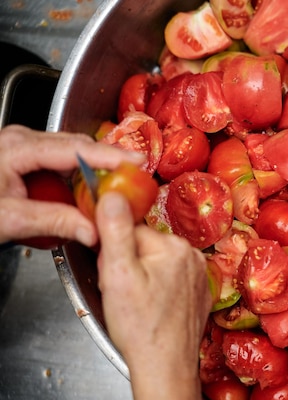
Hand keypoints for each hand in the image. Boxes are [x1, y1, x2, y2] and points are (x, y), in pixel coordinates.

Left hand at [0, 125, 143, 245]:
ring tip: (116, 185)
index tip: (136, 161)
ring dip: (93, 170)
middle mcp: (21, 139)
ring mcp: (22, 145)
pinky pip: (60, 161)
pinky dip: (77, 175)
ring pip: (70, 152)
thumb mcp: (9, 219)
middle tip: (134, 174)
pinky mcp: (24, 156)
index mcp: (17, 148)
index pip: (74, 149)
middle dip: (107, 161)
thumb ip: (54, 223)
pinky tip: (88, 190)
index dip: (109, 155)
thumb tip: (93, 231)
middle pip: (76, 146)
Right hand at [95, 192, 210, 399]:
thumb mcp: (118, 273)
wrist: (165, 365)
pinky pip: (171, 281)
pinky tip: (152, 310)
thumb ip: (116, 229)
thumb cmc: (141, 325)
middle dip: (129, 265)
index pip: (132, 232)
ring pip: (157, 264)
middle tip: (124, 293)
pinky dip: (159, 291)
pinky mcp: (199, 293)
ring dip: (143, 278)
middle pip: (145, 246)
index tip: (113, 273)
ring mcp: (199, 275)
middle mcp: (192, 256)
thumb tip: (113, 194)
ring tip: (138, 305)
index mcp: (174, 246)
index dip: (114, 253)